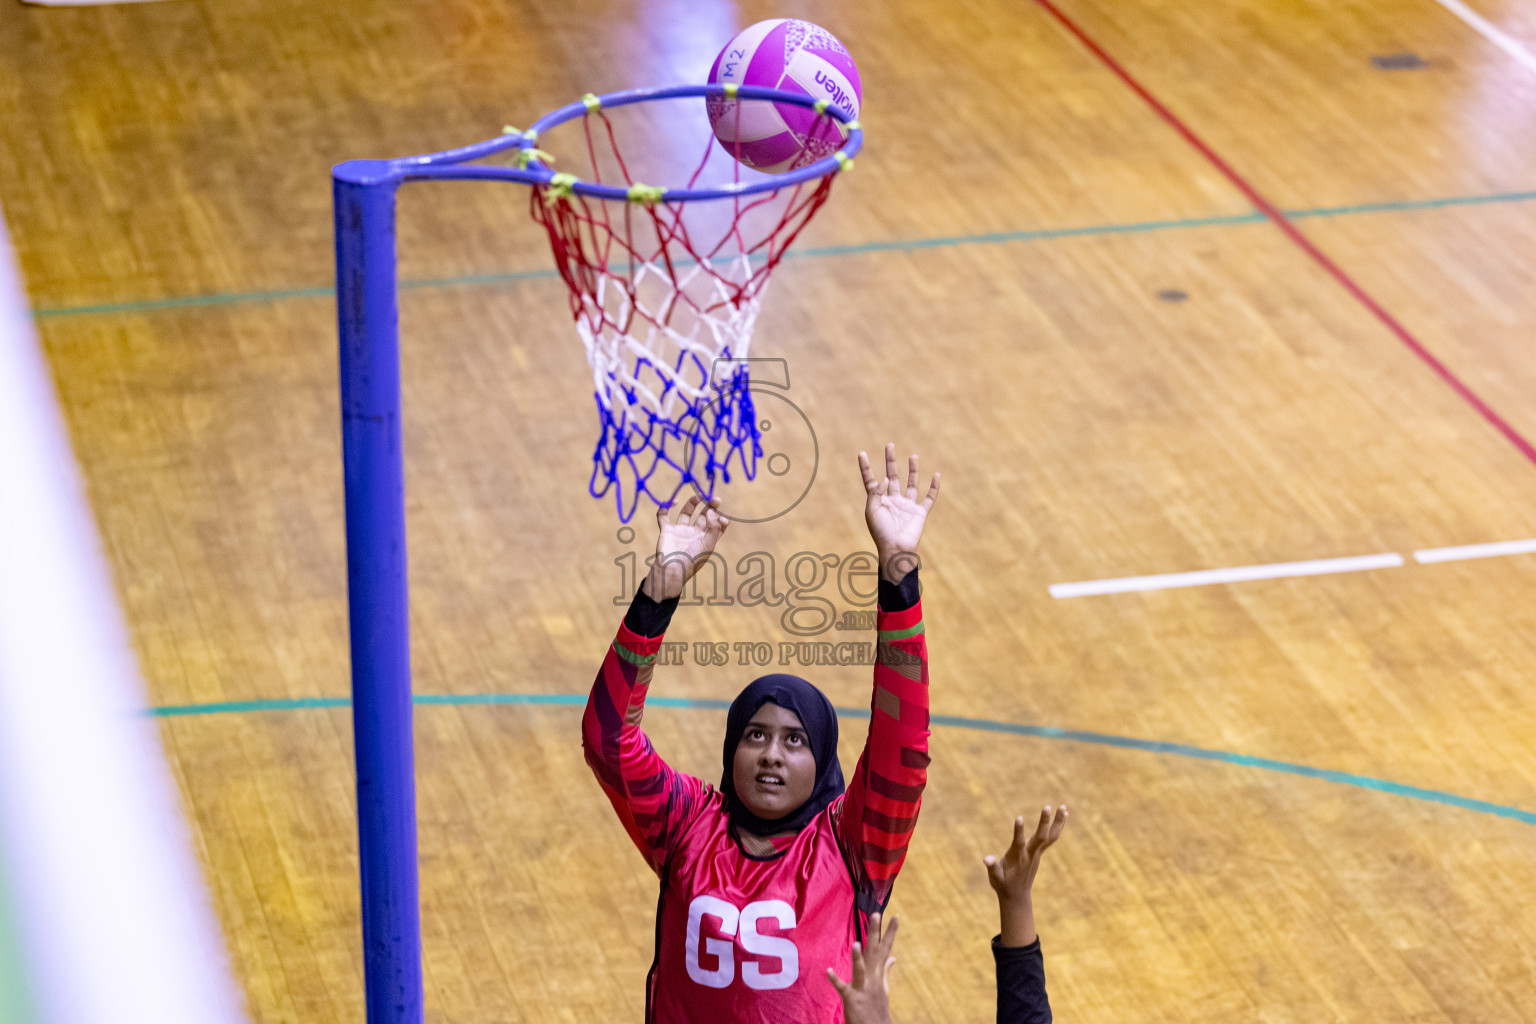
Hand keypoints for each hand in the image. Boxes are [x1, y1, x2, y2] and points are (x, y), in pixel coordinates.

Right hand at [643, 496, 729, 599]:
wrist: (672, 569)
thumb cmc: (692, 560)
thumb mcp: (708, 545)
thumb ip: (713, 528)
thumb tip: (712, 512)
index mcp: (705, 540)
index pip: (716, 527)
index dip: (720, 520)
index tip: (723, 517)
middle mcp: (693, 534)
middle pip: (703, 517)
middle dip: (709, 507)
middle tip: (715, 499)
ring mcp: (680, 531)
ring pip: (686, 513)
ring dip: (692, 503)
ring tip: (698, 497)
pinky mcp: (666, 530)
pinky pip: (663, 517)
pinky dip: (664, 508)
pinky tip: (673, 501)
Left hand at [826, 913, 898, 1023]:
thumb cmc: (877, 1008)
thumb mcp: (883, 988)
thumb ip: (886, 971)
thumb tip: (893, 957)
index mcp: (878, 974)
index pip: (885, 949)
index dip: (890, 932)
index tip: (895, 916)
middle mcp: (872, 978)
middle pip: (874, 952)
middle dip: (876, 933)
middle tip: (876, 913)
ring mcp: (862, 989)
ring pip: (861, 970)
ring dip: (859, 957)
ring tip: (857, 943)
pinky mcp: (851, 999)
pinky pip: (842, 989)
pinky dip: (836, 980)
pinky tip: (828, 971)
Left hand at [858, 444, 939, 581]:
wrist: (896, 549)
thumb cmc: (880, 532)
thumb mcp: (872, 511)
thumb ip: (875, 493)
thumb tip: (884, 478)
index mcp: (879, 501)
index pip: (871, 480)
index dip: (865, 468)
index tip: (861, 453)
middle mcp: (893, 501)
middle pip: (892, 476)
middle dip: (890, 461)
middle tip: (889, 445)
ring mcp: (907, 506)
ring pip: (911, 484)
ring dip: (912, 470)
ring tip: (913, 456)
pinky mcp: (919, 512)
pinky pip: (928, 498)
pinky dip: (934, 488)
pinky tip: (937, 475)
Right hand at [985, 805, 1067, 946]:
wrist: (1017, 896)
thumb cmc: (1003, 884)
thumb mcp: (995, 877)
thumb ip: (992, 867)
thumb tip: (986, 859)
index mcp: (1018, 858)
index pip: (1019, 842)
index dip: (1019, 831)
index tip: (1019, 818)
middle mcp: (1030, 854)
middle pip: (1041, 837)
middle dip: (1044, 822)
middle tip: (1047, 806)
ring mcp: (1037, 853)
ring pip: (1051, 837)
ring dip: (1058, 822)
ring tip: (1063, 807)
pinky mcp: (1039, 852)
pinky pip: (1051, 838)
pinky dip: (1058, 827)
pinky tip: (1063, 816)